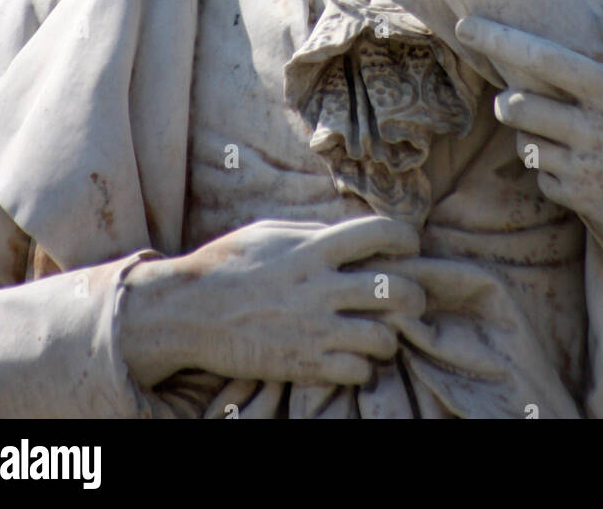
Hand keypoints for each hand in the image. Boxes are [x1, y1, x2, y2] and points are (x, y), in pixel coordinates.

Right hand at [120, 216, 424, 388]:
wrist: (189, 311)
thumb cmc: (227, 264)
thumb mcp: (269, 232)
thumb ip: (311, 231)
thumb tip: (346, 232)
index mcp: (313, 248)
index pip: (378, 234)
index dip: (405, 238)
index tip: (409, 245)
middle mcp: (320, 287)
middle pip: (394, 290)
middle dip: (413, 296)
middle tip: (411, 299)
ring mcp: (314, 328)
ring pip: (383, 337)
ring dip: (390, 336)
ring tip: (381, 334)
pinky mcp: (304, 363)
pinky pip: (358, 371)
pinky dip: (364, 367)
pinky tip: (354, 358)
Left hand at [456, 15, 602, 255]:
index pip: (547, 58)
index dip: (502, 39)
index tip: (465, 25)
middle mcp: (596, 131)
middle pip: (520, 107)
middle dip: (507, 99)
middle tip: (513, 97)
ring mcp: (589, 170)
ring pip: (527, 145)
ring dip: (526, 134)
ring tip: (549, 130)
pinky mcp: (587, 203)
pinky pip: (544, 180)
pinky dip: (547, 168)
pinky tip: (570, 161)